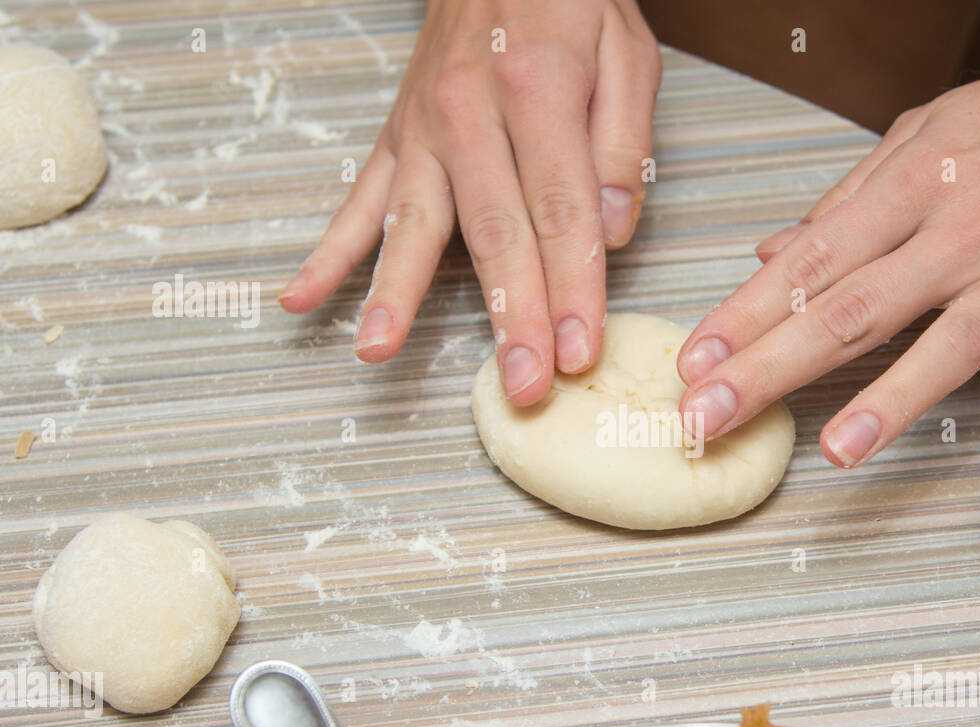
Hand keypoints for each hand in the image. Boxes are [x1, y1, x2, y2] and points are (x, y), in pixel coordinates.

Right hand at [279, 0, 659, 404]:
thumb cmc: (569, 1)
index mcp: (537, 89)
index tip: (578, 351)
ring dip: (396, 293)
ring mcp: (422, 128)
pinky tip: (301, 299)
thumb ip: (623, 143)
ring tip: (379, 350)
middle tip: (520, 384)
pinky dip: (328, 252)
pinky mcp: (394, 137)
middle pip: (493, 231)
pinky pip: (356, 199)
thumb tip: (610, 232)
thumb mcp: (626, 52)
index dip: (572, 288)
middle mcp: (468, 112)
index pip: (560, 210)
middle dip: (509, 315)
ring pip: (414, 223)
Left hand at [676, 45, 979, 489]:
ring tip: (834, 451)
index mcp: (914, 184)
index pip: (813, 259)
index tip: (694, 362)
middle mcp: (962, 231)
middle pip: (855, 309)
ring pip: (947, 344)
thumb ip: (848, 200)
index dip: (747, 314)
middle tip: (709, 418)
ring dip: (891, 401)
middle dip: (773, 367)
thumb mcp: (926, 133)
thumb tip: (770, 252)